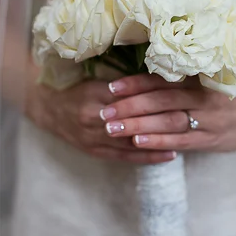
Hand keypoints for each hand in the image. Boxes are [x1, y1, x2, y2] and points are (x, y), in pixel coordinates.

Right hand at [26, 78, 177, 163]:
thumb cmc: (75, 89)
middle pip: (134, 120)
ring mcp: (94, 137)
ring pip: (133, 140)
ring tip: (185, 137)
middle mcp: (94, 117)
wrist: (47, 108)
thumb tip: (158, 79)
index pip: (130, 97)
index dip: (155, 97)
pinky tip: (169, 155)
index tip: (179, 95)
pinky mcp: (95, 151)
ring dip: (159, 139)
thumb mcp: (96, 79)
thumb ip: (123, 84)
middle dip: (162, 119)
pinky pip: (126, 156)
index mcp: (94, 94)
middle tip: (188, 116)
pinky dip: (148, 156)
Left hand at [100, 74, 235, 152]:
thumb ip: (184, 72)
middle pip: (160, 101)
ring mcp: (209, 120)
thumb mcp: (212, 73)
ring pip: (168, 121)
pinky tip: (138, 142)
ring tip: (112, 128)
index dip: (135, 83)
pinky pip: (182, 140)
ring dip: (138, 125)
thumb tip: (148, 63)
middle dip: (130, 107)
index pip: (162, 80)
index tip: (111, 88)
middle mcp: (204, 97)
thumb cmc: (231, 89)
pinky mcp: (212, 139)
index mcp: (200, 76)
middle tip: (104, 112)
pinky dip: (159, 141)